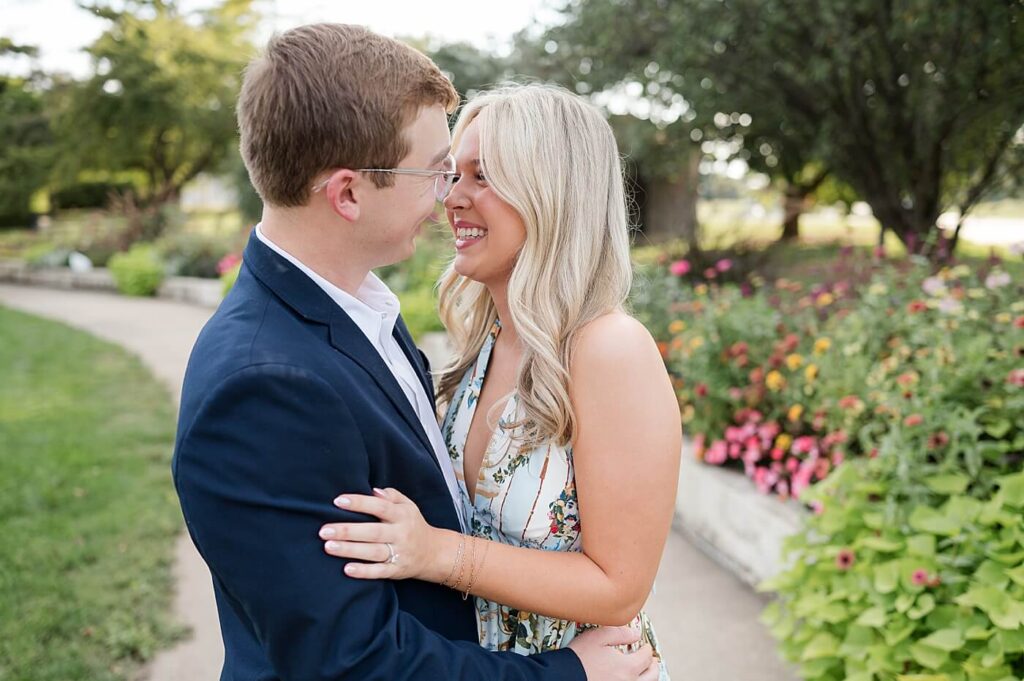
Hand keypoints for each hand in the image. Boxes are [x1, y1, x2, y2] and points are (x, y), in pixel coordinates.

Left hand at [319, 487, 441, 579]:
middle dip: (347, 531)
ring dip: (350, 550)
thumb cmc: (413, 525)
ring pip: (373, 552)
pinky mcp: (396, 570)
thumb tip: (373, 491)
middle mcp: (401, 534)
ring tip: (328, 547)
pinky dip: (364, 571)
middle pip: (373, 532)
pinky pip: (379, 572)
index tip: (338, 501)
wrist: (433, 553)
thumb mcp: (409, 506)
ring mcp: (399, 553)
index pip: (380, 507)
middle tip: (324, 530)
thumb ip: (391, 496)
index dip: (359, 503)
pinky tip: (347, 569)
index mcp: (402, 515)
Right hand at [568, 626, 659, 680]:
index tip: (644, 645)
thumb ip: (621, 633)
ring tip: (646, 672)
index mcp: (628, 667)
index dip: (647, 649)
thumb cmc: (580, 657)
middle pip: (651, 676)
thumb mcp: (599, 637)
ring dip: (648, 678)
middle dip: (653, 666)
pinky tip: (631, 679)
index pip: (646, 657)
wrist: (564, 676)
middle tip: (652, 660)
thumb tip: (636, 634)